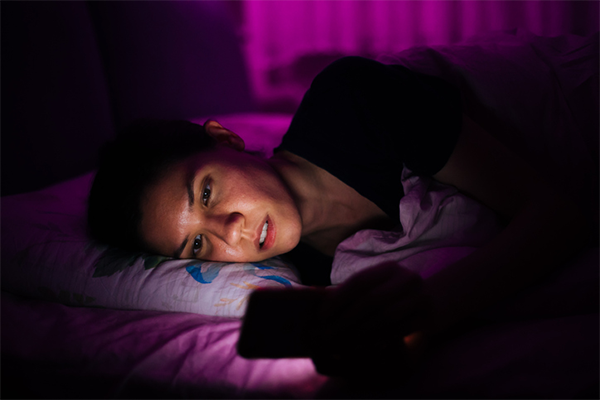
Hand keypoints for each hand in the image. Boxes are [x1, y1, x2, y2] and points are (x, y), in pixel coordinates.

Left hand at [312, 262, 431, 377]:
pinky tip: (361, 349)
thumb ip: (354, 294)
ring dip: (359, 334)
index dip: (338, 300)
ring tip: (341, 344)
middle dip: (345, 320)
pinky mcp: (427, 318)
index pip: (359, 281)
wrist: (435, 304)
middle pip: (371, 300)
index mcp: (390, 268)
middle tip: (327, 337)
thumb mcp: (378, 288)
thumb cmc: (394, 297)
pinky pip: (398, 332)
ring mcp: (420, 298)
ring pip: (384, 317)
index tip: (322, 317)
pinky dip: (377, 341)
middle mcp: (407, 279)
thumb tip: (320, 309)